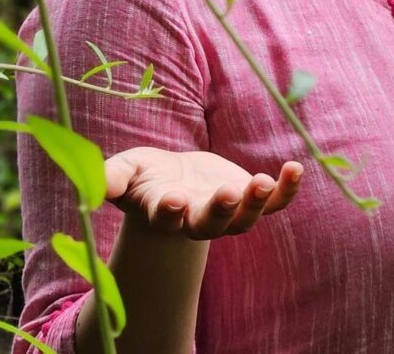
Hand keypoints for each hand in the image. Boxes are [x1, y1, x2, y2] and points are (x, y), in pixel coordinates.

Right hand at [105, 147, 302, 239]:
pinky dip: (287, 191)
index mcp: (165, 211)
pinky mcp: (247, 199)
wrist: (172, 181)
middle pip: (211, 224)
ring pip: (244, 219)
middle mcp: (197, 218)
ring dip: (256, 202)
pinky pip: (273, 203)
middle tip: (228, 192)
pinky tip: (296, 168)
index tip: (174, 199)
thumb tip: (97, 184)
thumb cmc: (144, 176)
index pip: (168, 216)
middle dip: (220, 210)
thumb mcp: (126, 170)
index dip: (170, 211)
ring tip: (265, 180)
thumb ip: (113, 176)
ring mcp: (226, 212)